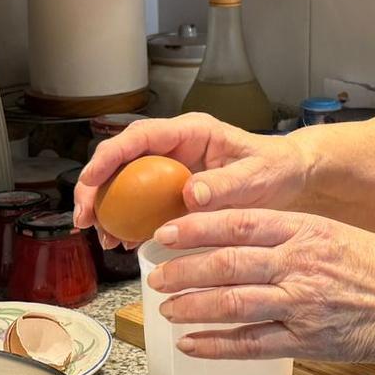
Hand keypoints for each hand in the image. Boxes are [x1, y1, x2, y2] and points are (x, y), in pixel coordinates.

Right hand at [73, 114, 308, 247]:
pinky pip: (142, 204)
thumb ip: (225, 183)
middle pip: (121, 160)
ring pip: (126, 183)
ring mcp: (171, 169)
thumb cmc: (275, 168)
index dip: (110, 156)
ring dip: (108, 209)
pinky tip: (124, 242)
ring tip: (103, 238)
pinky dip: (129, 222)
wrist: (289, 177)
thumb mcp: (256, 175)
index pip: (139, 137)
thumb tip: (190, 193)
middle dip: (95, 186)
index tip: (90, 180)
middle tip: (85, 218)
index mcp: (191, 132)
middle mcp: (175, 147)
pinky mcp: (174, 191)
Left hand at [144, 209, 374, 364]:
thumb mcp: (340, 231)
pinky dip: (216, 345)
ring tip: (166, 309)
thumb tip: (249, 229)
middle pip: (226, 263)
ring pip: (232, 303)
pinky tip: (192, 345)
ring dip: (192, 306)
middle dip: (184, 269)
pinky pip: (251, 344)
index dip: (197, 227)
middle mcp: (299, 265)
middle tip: (156, 274)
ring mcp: (302, 305)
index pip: (239, 223)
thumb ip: (296, 231)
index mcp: (307, 231)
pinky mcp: (306, 341)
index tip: (168, 230)